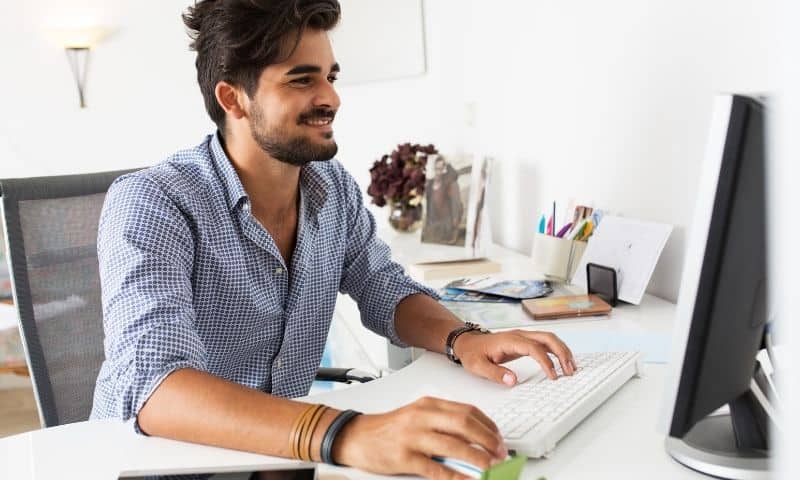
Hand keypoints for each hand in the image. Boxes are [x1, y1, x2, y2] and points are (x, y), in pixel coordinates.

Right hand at [333, 396, 506, 478]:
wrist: (356, 436)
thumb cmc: (389, 428)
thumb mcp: (417, 416)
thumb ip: (442, 422)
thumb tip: (474, 438)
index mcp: (428, 404)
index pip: (467, 411)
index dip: (488, 426)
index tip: (499, 438)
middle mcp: (422, 417)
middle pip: (465, 424)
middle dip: (488, 440)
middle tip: (500, 453)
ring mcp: (413, 437)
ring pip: (454, 446)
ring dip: (478, 459)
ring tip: (491, 468)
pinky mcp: (404, 457)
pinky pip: (437, 469)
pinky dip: (456, 477)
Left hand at [454, 330, 575, 384]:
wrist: (467, 343)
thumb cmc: (472, 353)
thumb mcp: (478, 366)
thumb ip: (495, 373)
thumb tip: (513, 381)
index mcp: (510, 340)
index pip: (534, 348)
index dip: (546, 361)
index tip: (553, 376)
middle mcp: (519, 335)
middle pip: (548, 338)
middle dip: (562, 353)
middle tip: (570, 371)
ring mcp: (523, 337)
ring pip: (549, 339)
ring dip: (563, 351)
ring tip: (572, 368)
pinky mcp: (524, 342)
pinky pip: (545, 343)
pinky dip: (556, 351)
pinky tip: (562, 362)